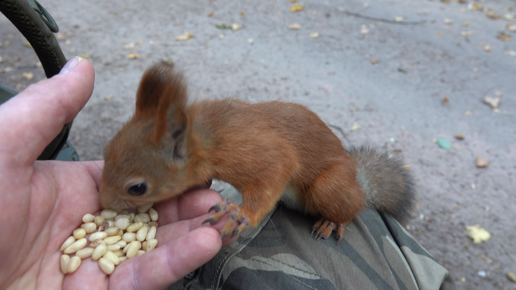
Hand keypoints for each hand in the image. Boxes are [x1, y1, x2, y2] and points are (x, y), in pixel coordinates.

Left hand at [0, 57, 228, 289]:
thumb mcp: (4, 149)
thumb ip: (48, 109)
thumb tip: (84, 66)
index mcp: (72, 191)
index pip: (132, 177)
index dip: (165, 169)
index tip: (195, 158)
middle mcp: (88, 227)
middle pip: (151, 214)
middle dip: (187, 203)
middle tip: (218, 193)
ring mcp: (95, 264)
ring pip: (154, 246)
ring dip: (192, 232)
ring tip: (223, 215)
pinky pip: (144, 278)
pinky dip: (177, 261)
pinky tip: (206, 241)